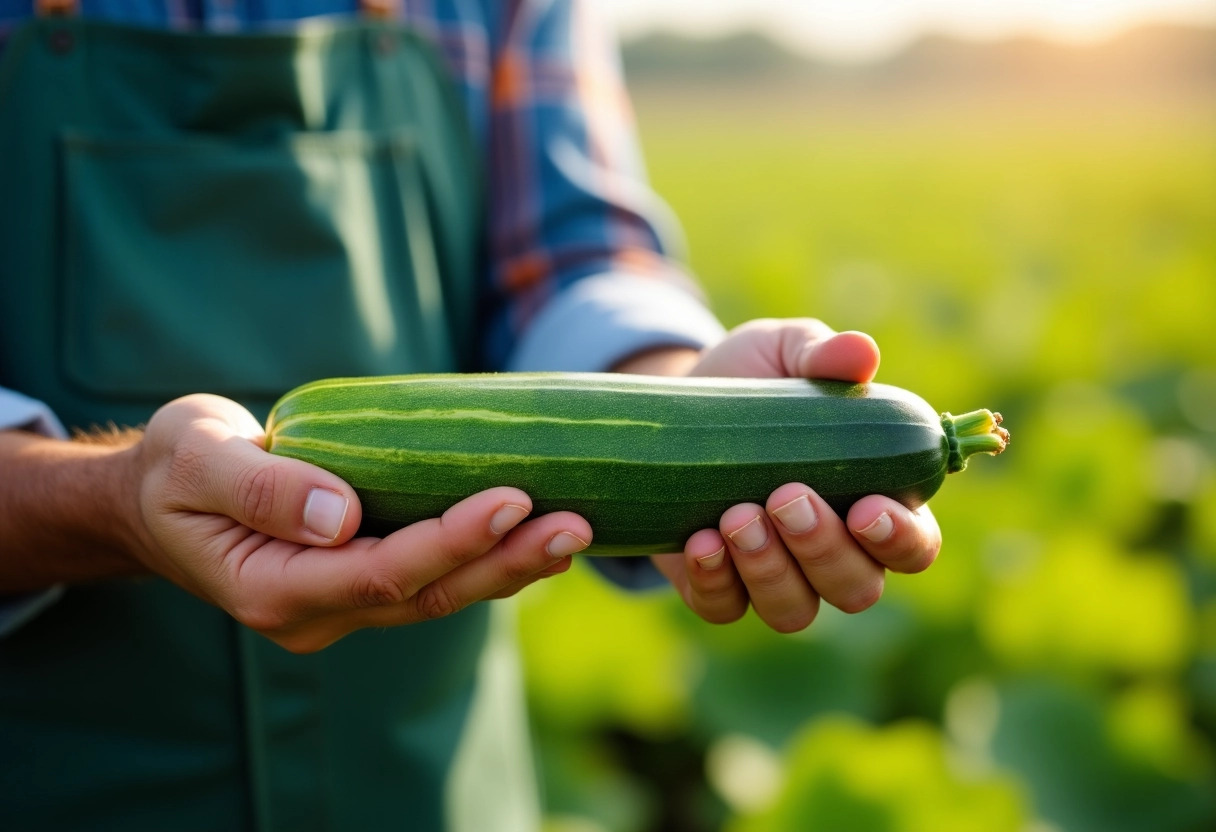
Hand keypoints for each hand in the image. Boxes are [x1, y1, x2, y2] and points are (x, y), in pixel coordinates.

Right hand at [127, 395, 589, 651]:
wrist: (159, 502)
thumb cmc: (176, 471)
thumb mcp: (197, 460)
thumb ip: (261, 487)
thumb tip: (339, 516)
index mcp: (275, 588)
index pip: (380, 573)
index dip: (449, 540)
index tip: (511, 498)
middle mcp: (317, 612)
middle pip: (427, 594)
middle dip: (505, 561)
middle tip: (576, 524)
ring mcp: (343, 605)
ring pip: (440, 596)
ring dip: (510, 566)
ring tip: (578, 530)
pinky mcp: (363, 583)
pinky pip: (433, 578)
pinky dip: (487, 558)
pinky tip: (537, 534)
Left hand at [632, 319, 941, 632]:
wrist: (673, 408)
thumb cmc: (752, 382)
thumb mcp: (784, 353)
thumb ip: (823, 354)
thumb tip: (861, 352)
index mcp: (875, 502)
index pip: (914, 545)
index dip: (900, 539)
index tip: (866, 509)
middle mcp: (834, 554)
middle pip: (856, 588)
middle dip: (823, 549)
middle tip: (785, 495)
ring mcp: (775, 578)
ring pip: (794, 610)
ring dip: (769, 570)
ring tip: (737, 516)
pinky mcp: (718, 587)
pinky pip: (725, 608)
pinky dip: (715, 580)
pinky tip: (700, 541)